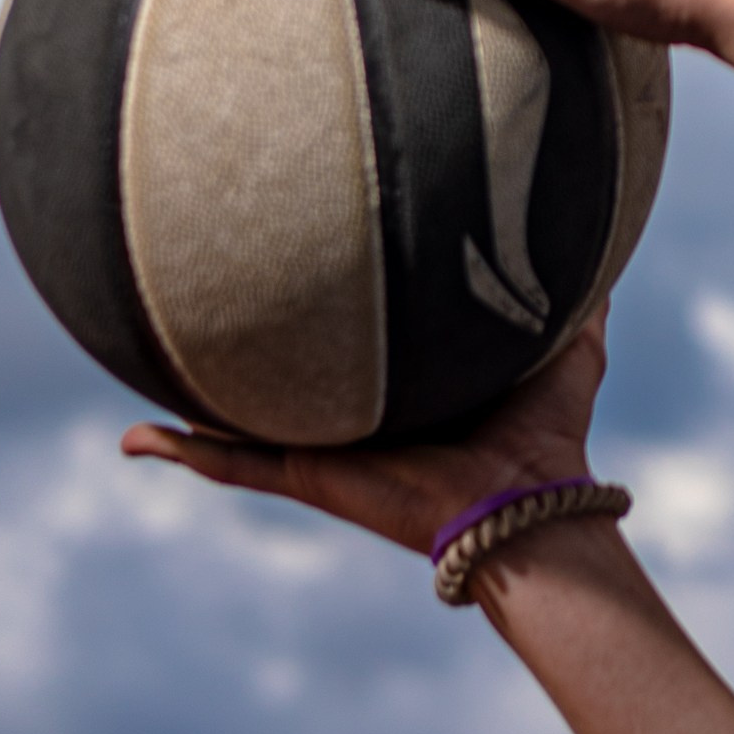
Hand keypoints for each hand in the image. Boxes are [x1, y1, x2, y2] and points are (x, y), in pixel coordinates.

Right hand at [123, 314, 609, 557]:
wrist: (530, 499)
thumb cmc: (550, 429)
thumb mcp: (568, 342)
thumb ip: (579, 293)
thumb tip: (598, 234)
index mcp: (404, 385)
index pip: (353, 344)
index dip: (323, 310)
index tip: (288, 266)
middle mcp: (357, 416)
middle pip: (287, 381)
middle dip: (243, 354)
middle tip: (194, 310)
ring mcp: (326, 448)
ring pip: (242, 424)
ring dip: (190, 407)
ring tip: (138, 382)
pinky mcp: (312, 475)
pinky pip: (235, 464)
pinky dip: (183, 452)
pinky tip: (136, 442)